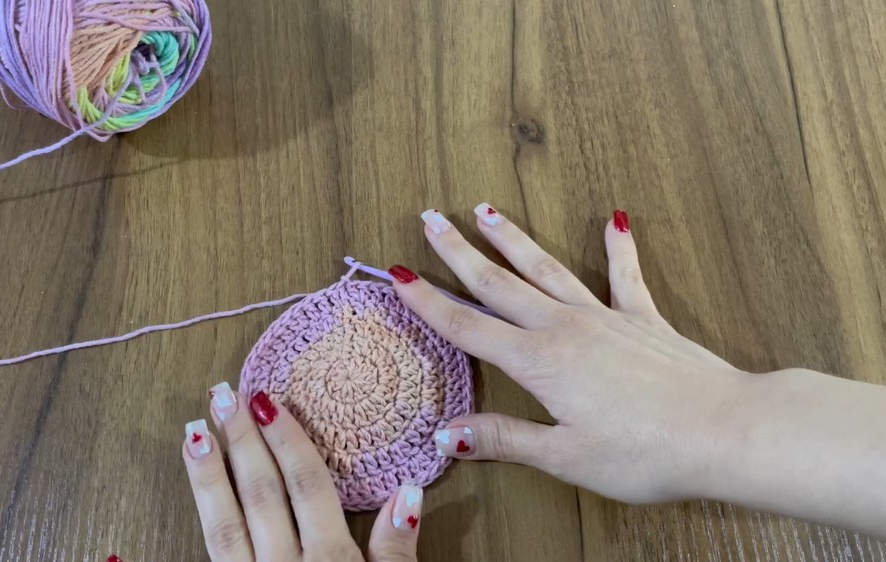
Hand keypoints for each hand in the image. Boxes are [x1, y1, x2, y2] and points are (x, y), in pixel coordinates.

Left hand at [182, 384, 422, 560]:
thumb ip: (397, 553)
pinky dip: (199, 525)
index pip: (306, 486)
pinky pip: (210, 560)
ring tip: (192, 432)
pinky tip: (191, 501)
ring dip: (206, 476)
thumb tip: (408, 491)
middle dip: (240, 441)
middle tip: (222, 394)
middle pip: (259, 494)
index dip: (287, 439)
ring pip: (222, 526)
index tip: (266, 398)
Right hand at [391, 206, 749, 503]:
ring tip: (486, 210)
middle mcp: (565, 328)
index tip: (398, 275)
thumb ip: (505, 438)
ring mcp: (605, 318)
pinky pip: (624, 276)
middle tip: (430, 219)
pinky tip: (614, 220)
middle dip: (459, 252)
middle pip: (499, 283)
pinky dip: (617, 248)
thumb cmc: (646, 453)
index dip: (428, 302)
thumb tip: (446, 434)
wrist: (725, 431)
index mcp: (539, 362)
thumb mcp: (565, 456)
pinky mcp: (644, 320)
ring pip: (546, 268)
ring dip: (512, 239)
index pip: (468, 327)